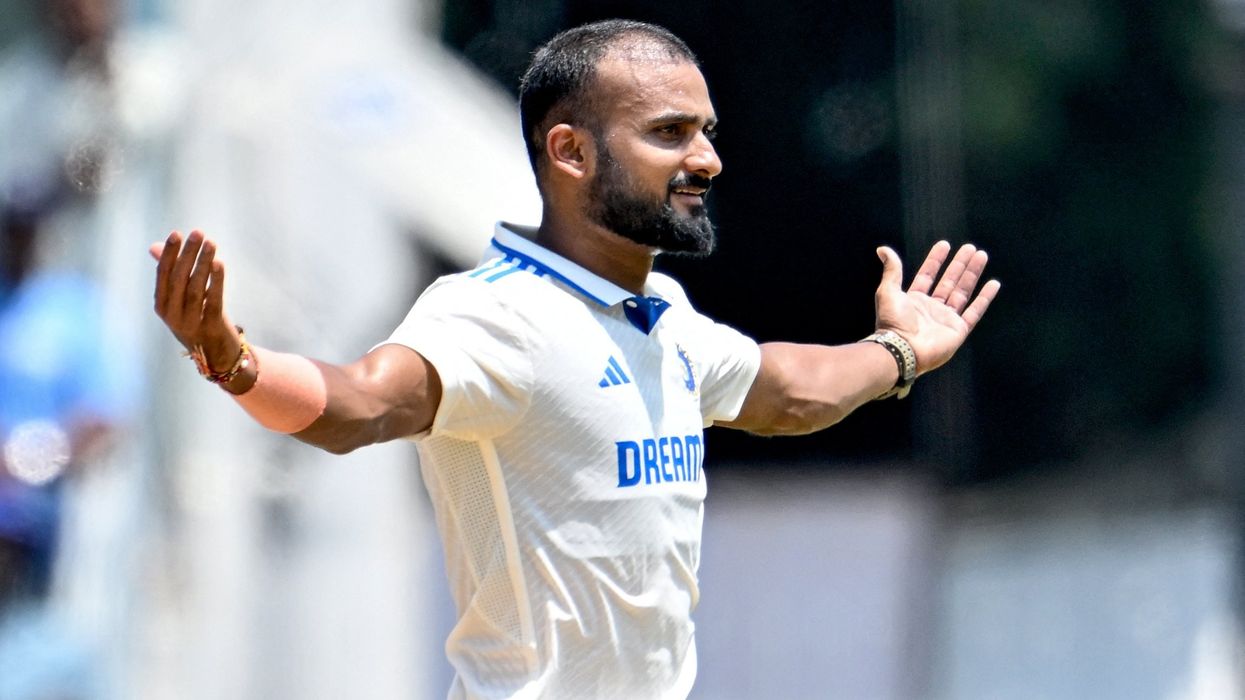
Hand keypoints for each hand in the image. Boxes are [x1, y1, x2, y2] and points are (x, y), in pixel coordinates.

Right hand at [151, 230, 242, 374]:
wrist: (217, 356)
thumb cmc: (198, 321)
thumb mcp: (181, 299)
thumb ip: (171, 273)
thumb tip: (155, 246)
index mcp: (162, 306)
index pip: (163, 275)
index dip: (169, 254)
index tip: (176, 233)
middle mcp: (172, 315)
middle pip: (178, 279)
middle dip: (187, 254)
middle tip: (197, 233)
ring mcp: (190, 323)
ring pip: (195, 288)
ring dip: (203, 263)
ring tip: (210, 244)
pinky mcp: (210, 327)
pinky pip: (213, 300)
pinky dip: (216, 281)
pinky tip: (219, 263)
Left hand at [873, 241, 999, 374]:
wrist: (902, 349)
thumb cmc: (893, 322)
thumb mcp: (888, 291)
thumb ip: (892, 270)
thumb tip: (882, 249)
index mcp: (914, 300)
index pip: (928, 275)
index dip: (936, 260)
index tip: (945, 244)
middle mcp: (931, 309)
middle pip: (949, 281)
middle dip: (959, 264)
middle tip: (970, 247)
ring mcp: (946, 319)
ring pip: (963, 292)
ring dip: (972, 274)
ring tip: (981, 255)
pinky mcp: (958, 330)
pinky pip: (975, 311)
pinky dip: (984, 298)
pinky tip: (993, 283)